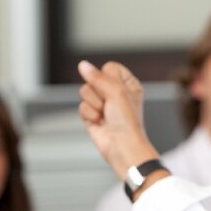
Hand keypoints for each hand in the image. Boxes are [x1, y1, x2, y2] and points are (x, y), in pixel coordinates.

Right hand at [78, 60, 159, 177]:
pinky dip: (89, 115)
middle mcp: (115, 92)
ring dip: (94, 105)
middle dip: (99, 93)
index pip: (109, 67)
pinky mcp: (92, 115)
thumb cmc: (127, 121)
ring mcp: (102, 104)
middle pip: (94, 79)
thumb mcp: (116, 91)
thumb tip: (83, 65)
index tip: (116, 91)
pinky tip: (100, 122)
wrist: (121, 146)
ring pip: (85, 91)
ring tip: (105, 114)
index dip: (108, 78)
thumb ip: (97, 76)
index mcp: (128, 84)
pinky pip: (82, 106)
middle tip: (110, 105)